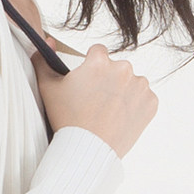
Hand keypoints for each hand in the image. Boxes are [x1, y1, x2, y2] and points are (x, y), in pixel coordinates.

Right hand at [31, 35, 157, 158]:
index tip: (88, 84)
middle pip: (116, 68)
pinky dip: (135, 107)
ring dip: (123, 92)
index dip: (91, 68)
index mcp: (100, 61)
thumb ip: (43, 61)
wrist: (88, 151)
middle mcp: (123, 68)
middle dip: (108, 81)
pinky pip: (144, 100)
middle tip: (96, 103)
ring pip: (131, 83)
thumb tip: (46, 41)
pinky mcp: (151, 103)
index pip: (97, 53)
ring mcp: (140, 86)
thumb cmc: (67, 121)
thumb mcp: (48, 90)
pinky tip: (120, 119)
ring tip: (108, 113)